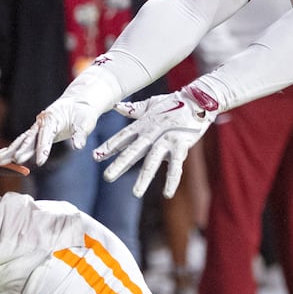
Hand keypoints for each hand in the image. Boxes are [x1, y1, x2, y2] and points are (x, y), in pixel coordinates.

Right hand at [0, 64, 121, 165]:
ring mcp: (37, 127)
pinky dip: (13, 148)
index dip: (42, 149)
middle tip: (9, 161)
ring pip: (22, 140)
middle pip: (28, 138)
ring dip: (10, 150)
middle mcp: (41, 122)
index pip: (46, 136)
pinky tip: (2, 155)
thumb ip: (80, 134)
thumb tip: (78, 146)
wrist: (79, 102)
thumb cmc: (82, 113)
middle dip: (18, 151)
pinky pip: (23, 141)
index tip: (40, 162)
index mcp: (52, 119)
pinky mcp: (37, 132)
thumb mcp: (85, 123)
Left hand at [92, 86, 219, 197]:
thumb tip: (116, 106)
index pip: (123, 137)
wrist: (197, 99)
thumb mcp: (150, 104)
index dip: (109, 147)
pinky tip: (167, 194)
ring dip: (143, 178)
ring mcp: (166, 140)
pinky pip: (176, 166)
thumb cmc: (174, 102)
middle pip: (133, 151)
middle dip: (119, 164)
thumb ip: (133, 109)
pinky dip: (172, 180)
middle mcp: (152, 133)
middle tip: (107, 177)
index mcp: (143, 124)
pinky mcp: (181, 145)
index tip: (95, 157)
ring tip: (135, 194)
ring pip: (152, 161)